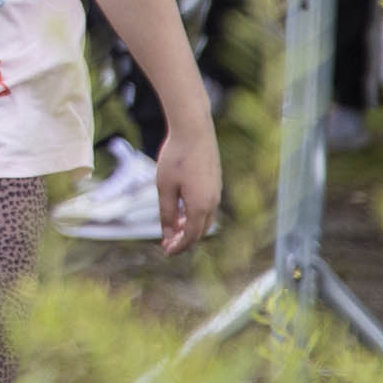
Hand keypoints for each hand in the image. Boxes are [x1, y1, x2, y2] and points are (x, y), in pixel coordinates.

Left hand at [153, 118, 222, 254]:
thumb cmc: (176, 158)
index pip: (191, 236)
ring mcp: (217, 191)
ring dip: (190, 227)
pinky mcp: (215, 182)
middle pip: (200, 231)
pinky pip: (208, 206)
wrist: (194, 130)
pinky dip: (195, 214)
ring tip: (173, 227)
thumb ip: (167, 213)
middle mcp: (213, 202)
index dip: (178, 247)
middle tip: (168, 243)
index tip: (166, 251)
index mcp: (200, 206)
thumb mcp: (165, 188)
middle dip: (185, 240)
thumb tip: (168, 234)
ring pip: (205, 218)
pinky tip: (182, 209)